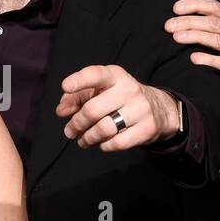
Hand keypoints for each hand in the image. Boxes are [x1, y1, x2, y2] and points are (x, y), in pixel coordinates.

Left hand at [57, 64, 181, 149]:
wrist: (158, 109)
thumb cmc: (119, 98)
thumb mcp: (100, 91)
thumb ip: (77, 97)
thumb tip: (61, 111)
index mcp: (115, 76)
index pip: (95, 74)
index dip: (79, 80)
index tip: (65, 86)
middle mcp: (129, 89)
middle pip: (93, 110)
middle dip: (76, 124)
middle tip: (69, 131)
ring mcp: (140, 109)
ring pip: (103, 129)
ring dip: (87, 138)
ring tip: (82, 140)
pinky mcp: (147, 129)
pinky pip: (117, 143)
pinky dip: (104, 146)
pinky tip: (101, 143)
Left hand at [165, 0, 219, 101]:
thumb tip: (193, 25)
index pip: (215, 8)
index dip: (196, 5)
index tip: (176, 7)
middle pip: (213, 22)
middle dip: (189, 21)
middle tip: (169, 25)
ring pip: (218, 39)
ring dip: (195, 36)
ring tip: (177, 37)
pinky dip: (209, 60)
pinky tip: (194, 59)